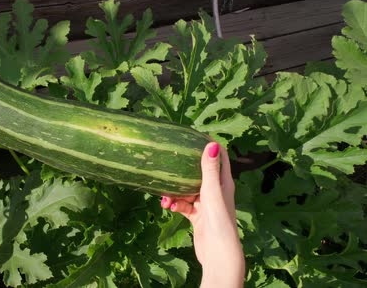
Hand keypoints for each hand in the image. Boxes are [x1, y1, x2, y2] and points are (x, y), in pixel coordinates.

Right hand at [161, 142, 243, 287]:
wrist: (217, 253)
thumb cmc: (218, 220)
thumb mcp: (212, 192)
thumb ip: (210, 169)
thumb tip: (212, 143)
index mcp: (224, 183)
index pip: (219, 158)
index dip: (209, 145)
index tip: (193, 134)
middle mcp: (216, 191)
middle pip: (199, 173)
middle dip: (184, 168)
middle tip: (170, 159)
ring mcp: (206, 204)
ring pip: (187, 190)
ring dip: (175, 191)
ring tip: (164, 196)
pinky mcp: (197, 216)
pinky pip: (183, 204)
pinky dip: (175, 204)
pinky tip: (167, 206)